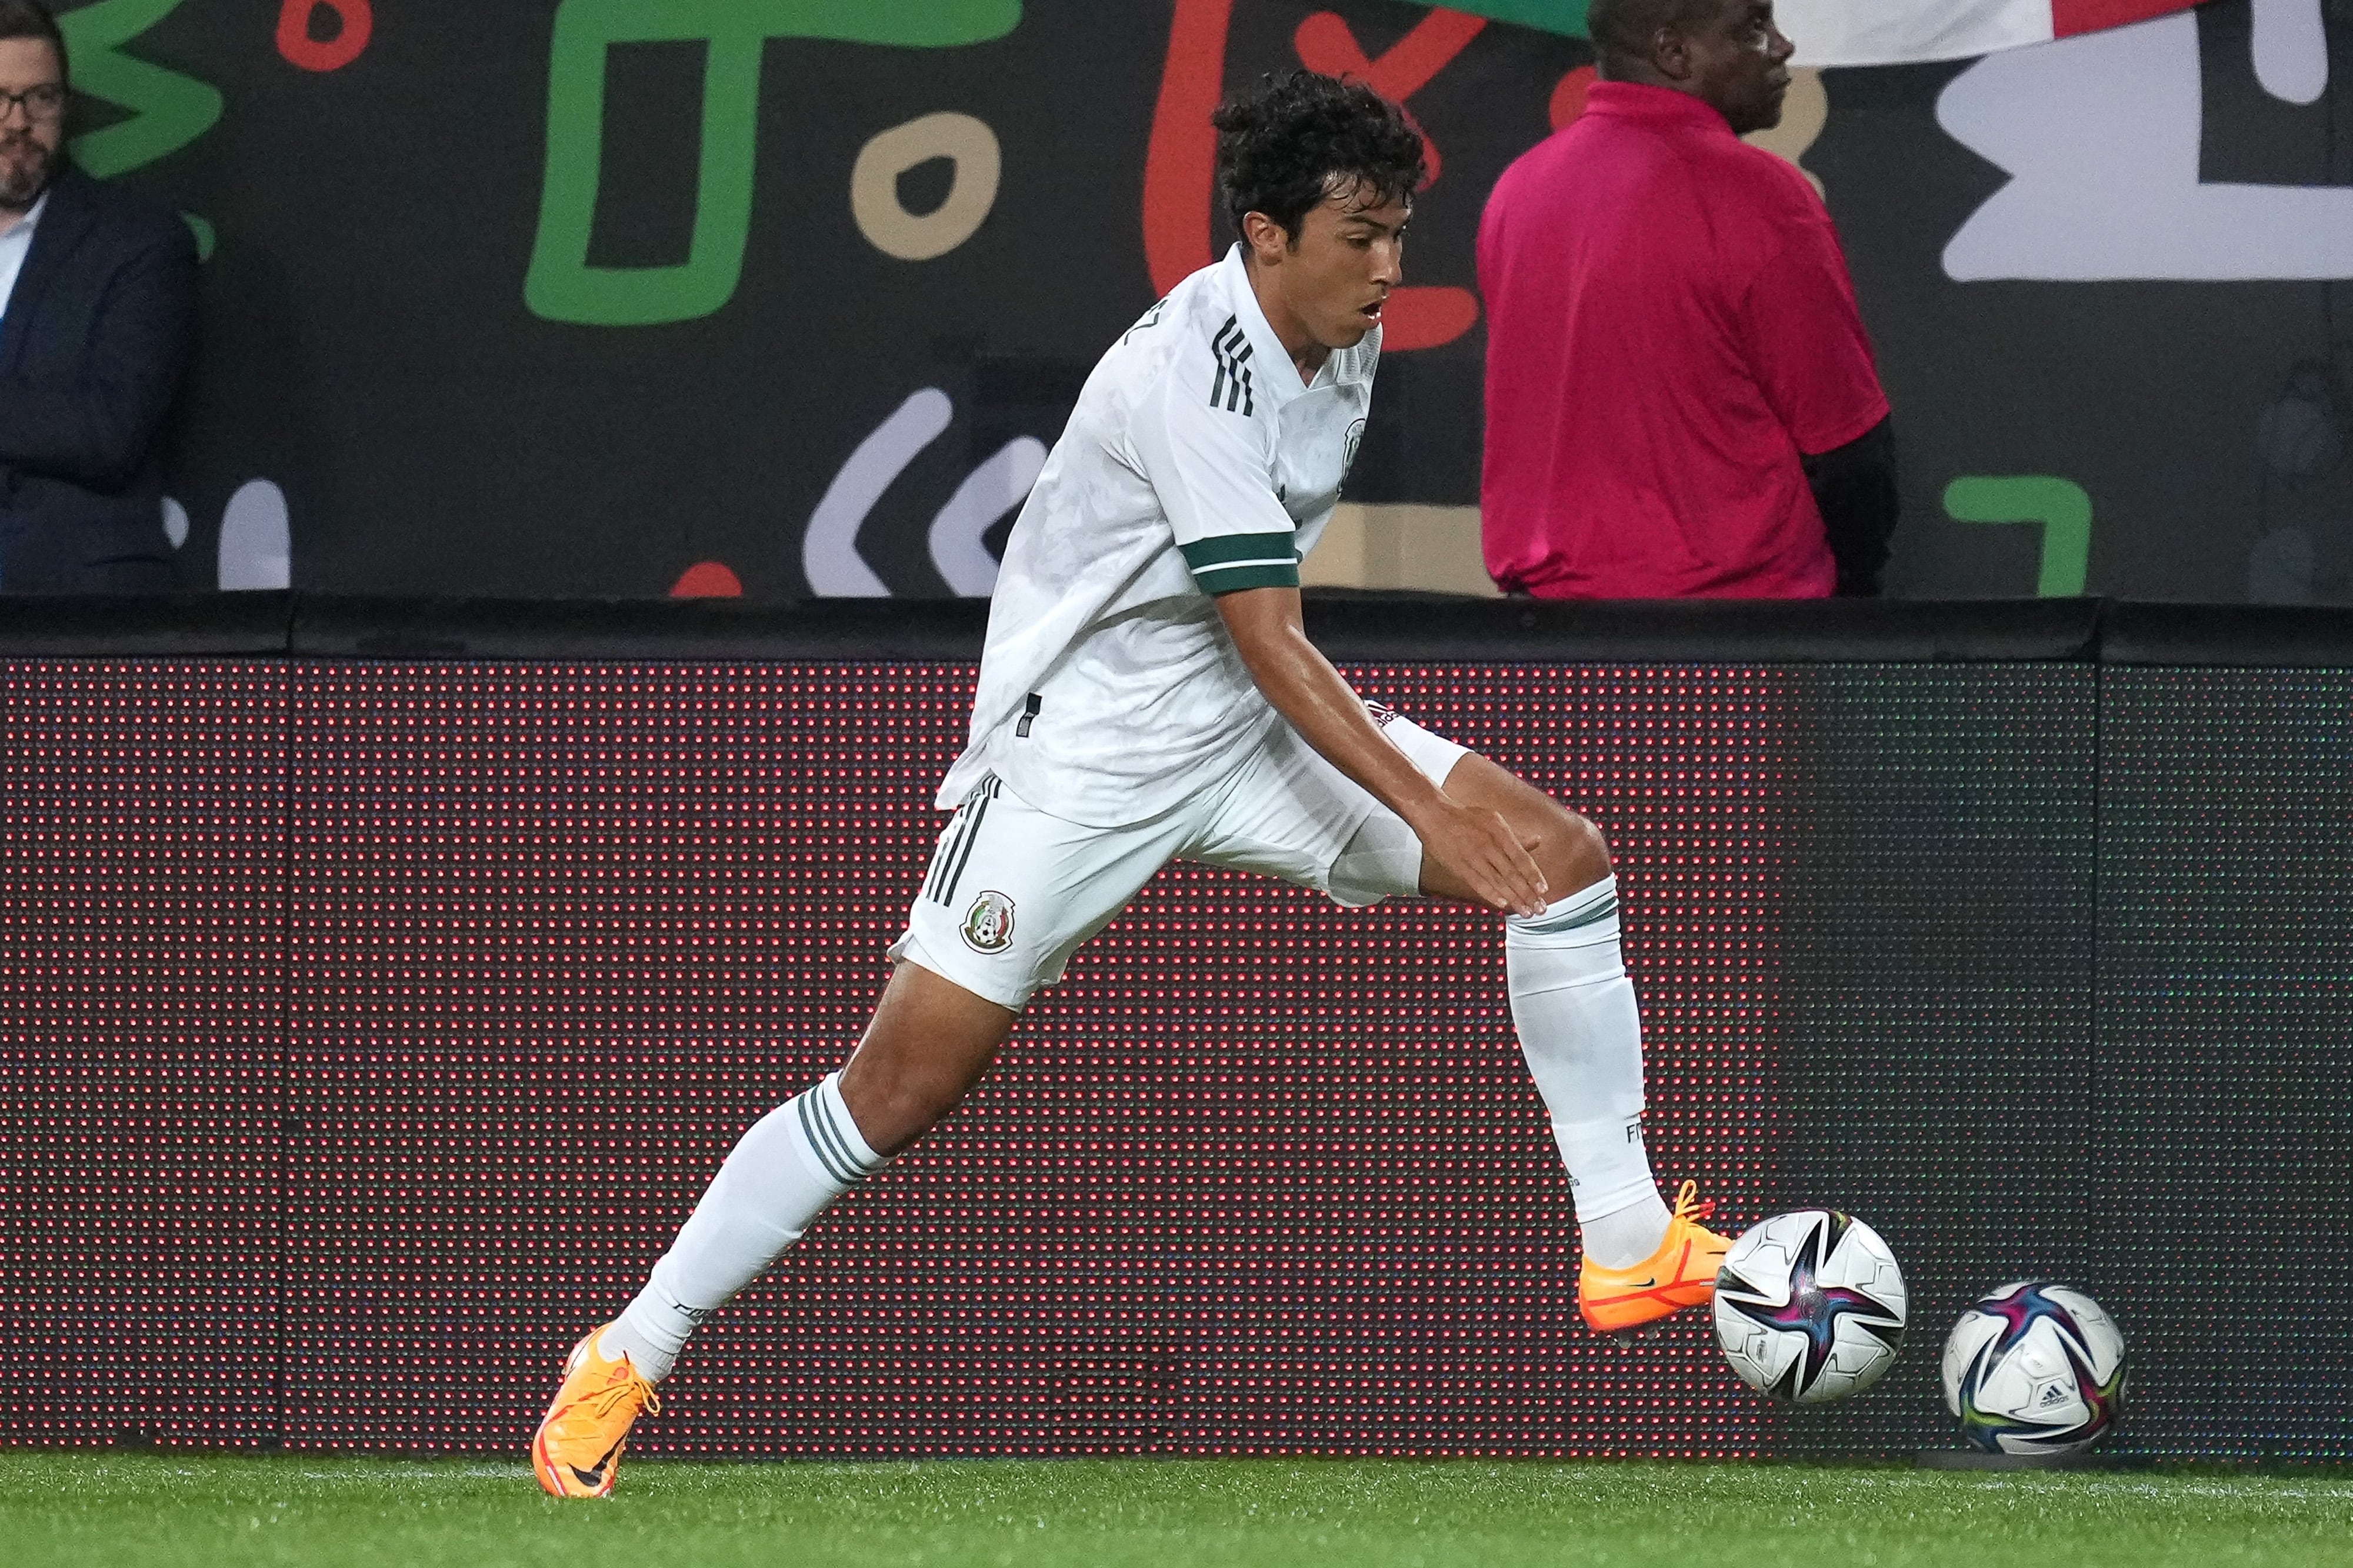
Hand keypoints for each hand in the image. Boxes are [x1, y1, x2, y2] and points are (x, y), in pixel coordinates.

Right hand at [1410, 795, 1550, 916]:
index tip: (1543, 890)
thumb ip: (1515, 836)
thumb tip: (1538, 841)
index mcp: (1500, 832)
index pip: (1522, 858)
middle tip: (1540, 908)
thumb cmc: (1466, 817)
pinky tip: (1503, 904)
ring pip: (1498, 882)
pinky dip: (1491, 895)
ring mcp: (1473, 857)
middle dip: (1528, 893)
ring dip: (1514, 899)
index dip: (1534, 876)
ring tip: (1525, 912)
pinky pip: (1478, 883)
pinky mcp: (1460, 867)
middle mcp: (1488, 845)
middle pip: (1512, 874)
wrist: (1435, 815)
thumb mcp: (1495, 819)